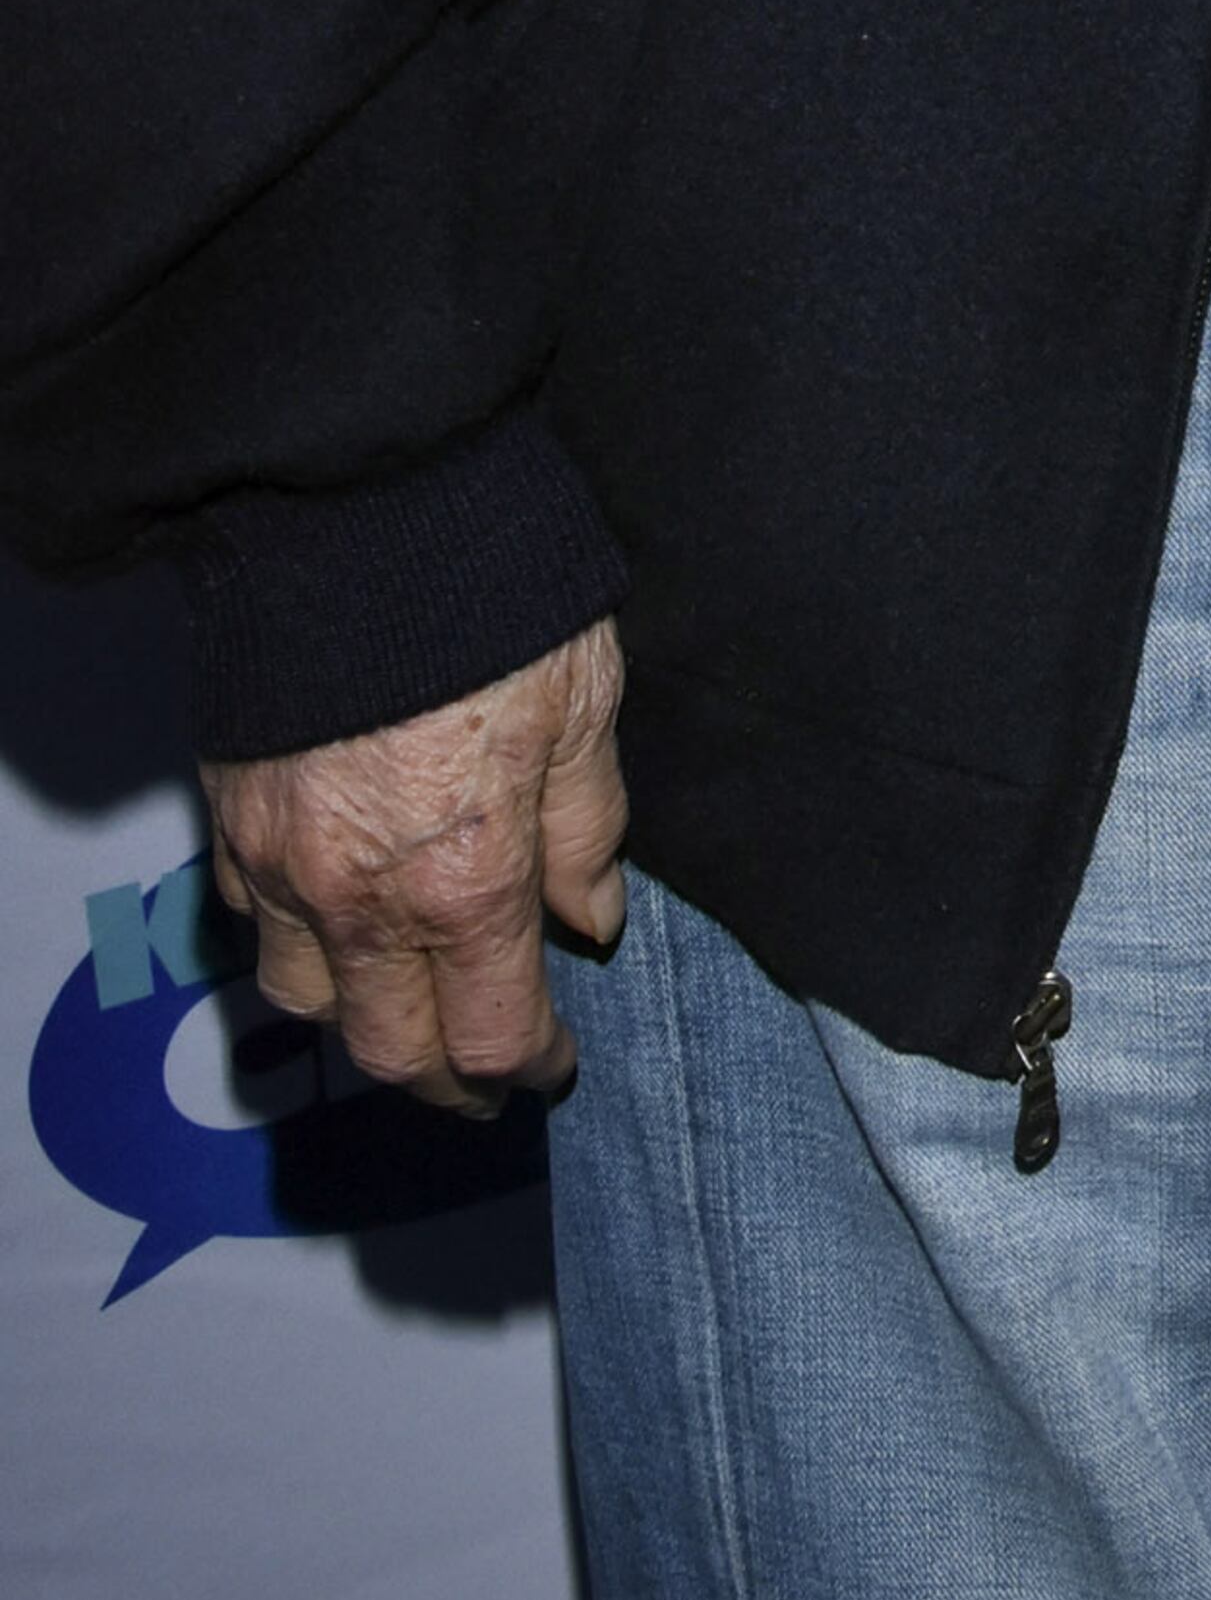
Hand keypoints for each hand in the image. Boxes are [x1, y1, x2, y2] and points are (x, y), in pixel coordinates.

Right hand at [202, 620, 627, 1110]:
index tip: (554, 1065)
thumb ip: (587, 830)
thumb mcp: (585, 707)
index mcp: (467, 881)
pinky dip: (298, 946)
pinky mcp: (232, 821)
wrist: (364, 515)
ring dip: (363, 1023)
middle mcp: (362, 898)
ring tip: (411, 1008)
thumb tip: (590, 919)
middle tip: (484, 1078)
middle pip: (392, 1052)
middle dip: (445, 1084)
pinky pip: (254, 925)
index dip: (530, 1068)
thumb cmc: (493, 599)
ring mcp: (284, 865)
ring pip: (308, 1003)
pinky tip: (338, 925)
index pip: (493, 1036)